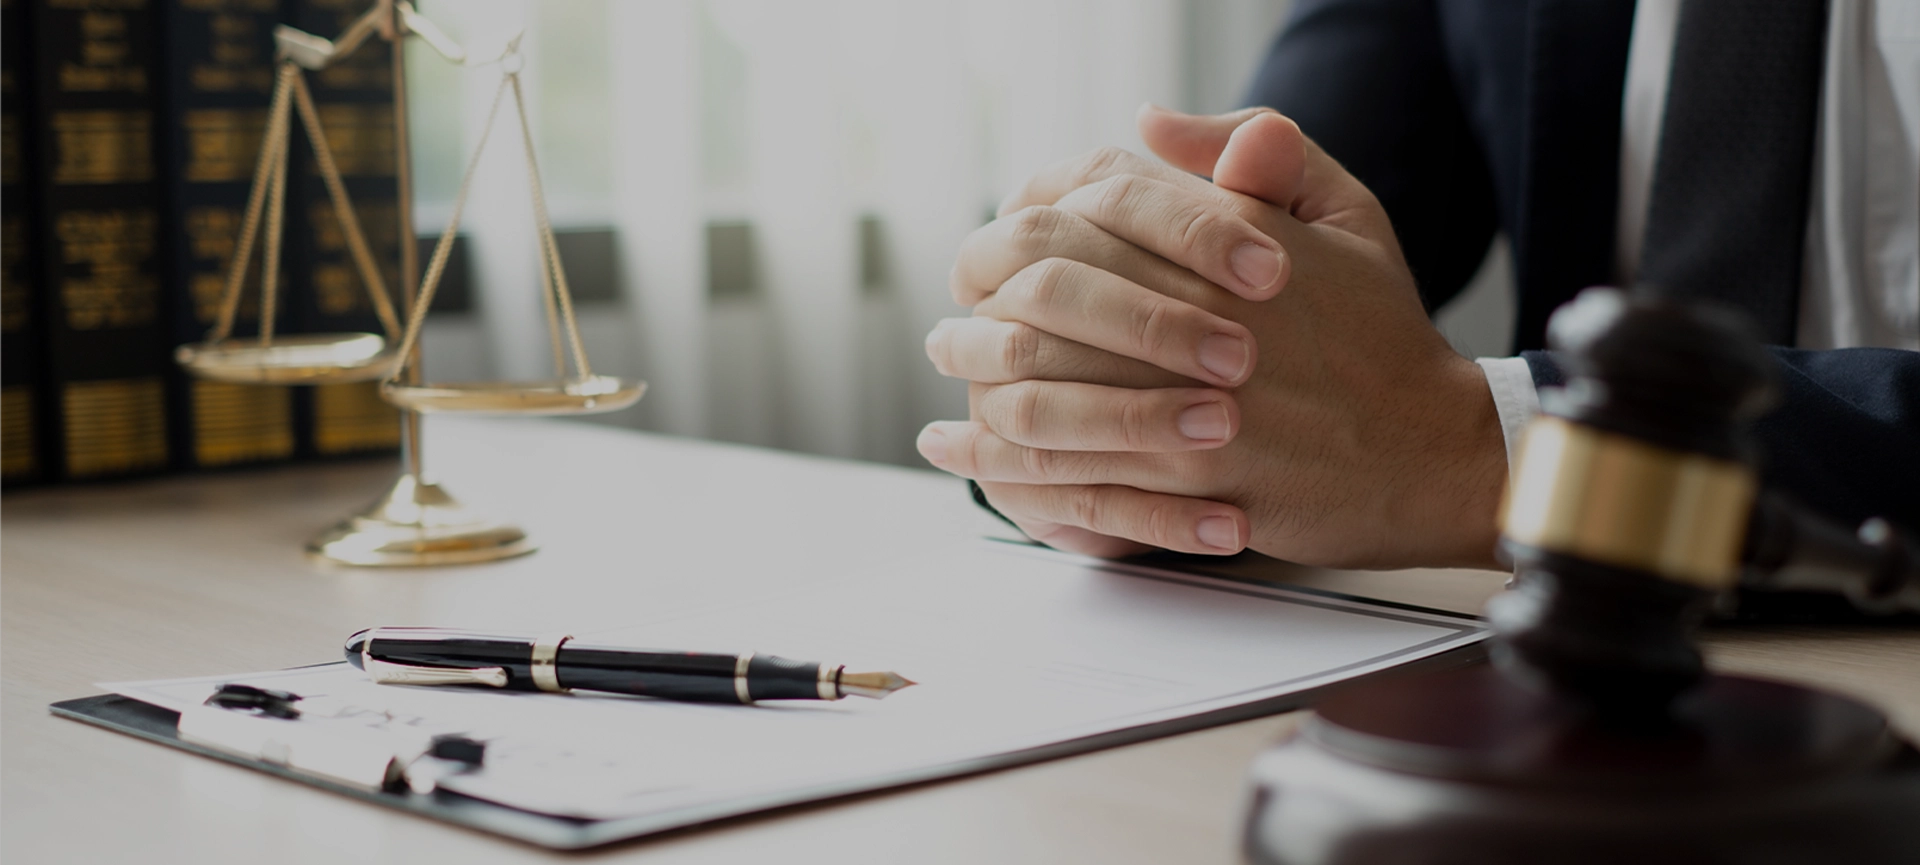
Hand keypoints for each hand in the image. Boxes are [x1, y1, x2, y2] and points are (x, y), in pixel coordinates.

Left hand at [920, 107, 1506, 568]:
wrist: (1435, 449)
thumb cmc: (1384, 333)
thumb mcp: (1344, 212)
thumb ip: (1257, 150)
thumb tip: (1149, 121)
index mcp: (1231, 243)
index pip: (1089, 213)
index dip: (1021, 232)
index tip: (992, 250)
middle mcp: (1204, 318)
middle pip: (1046, 300)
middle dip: (983, 312)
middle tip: (951, 329)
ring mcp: (1197, 404)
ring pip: (1047, 390)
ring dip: (979, 385)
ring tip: (949, 383)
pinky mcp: (1198, 480)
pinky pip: (1074, 472)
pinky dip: (1007, 465)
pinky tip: (967, 456)